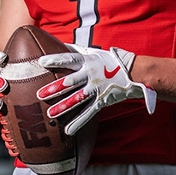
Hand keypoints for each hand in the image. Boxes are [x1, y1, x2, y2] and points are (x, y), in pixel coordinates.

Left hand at [36, 45, 156, 135]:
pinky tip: (68, 130)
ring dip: (63, 106)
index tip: (41, 62)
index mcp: (89, 61)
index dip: (55, 60)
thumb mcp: (95, 52)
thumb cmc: (112, 61)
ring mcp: (97, 88)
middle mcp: (91, 74)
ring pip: (78, 98)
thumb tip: (62, 44)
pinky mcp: (102, 100)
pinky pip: (89, 112)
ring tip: (50, 114)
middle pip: (70, 81)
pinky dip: (79, 122)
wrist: (135, 73)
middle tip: (40, 94)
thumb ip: (78, 49)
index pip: (69, 59)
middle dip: (55, 88)